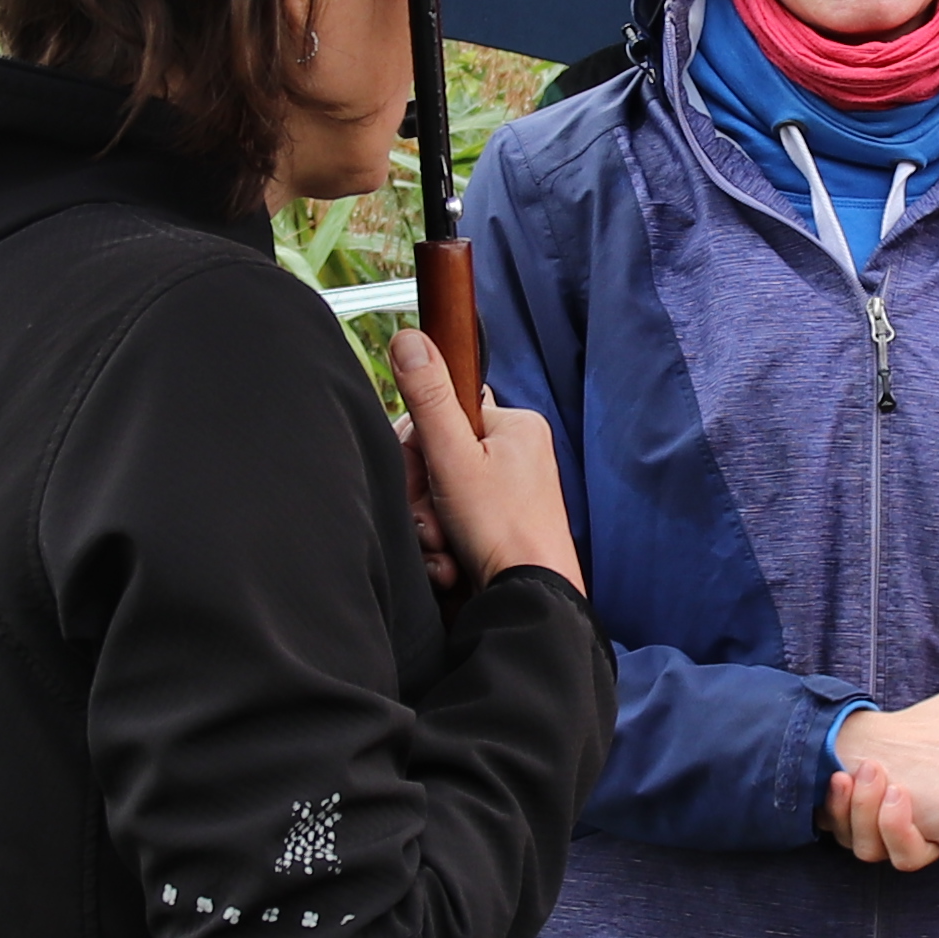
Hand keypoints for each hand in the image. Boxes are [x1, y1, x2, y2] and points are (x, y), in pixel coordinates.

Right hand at [394, 329, 580, 593]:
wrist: (530, 600)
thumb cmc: (502, 529)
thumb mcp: (453, 457)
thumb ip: (427, 398)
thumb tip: (408, 338)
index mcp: (515, 425)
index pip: (442, 413)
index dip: (416, 447)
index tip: (417, 474)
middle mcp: (517, 455)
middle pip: (437, 458)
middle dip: (422, 496)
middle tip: (431, 521)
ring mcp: (511, 494)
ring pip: (440, 495)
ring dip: (429, 526)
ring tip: (445, 547)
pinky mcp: (501, 528)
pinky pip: (455, 524)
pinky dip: (444, 547)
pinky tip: (452, 564)